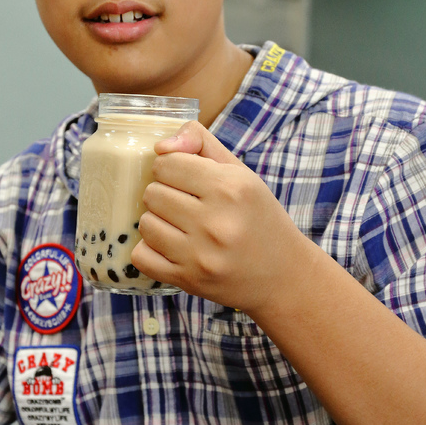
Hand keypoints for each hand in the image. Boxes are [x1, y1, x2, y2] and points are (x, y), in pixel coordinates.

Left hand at [131, 120, 309, 316]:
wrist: (284, 274)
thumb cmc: (258, 217)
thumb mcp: (241, 173)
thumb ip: (201, 143)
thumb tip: (161, 146)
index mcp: (230, 188)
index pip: (166, 164)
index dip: (171, 168)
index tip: (184, 179)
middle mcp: (216, 221)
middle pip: (152, 193)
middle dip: (164, 194)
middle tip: (184, 204)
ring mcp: (201, 255)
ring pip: (145, 224)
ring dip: (157, 222)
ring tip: (178, 226)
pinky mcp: (189, 280)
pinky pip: (141, 257)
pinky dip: (149, 251)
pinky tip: (170, 247)